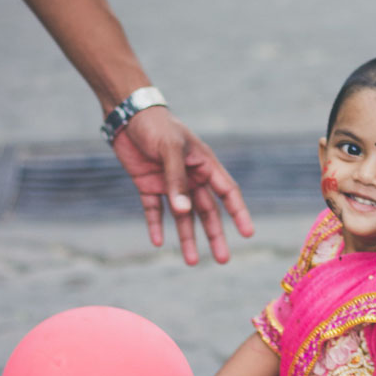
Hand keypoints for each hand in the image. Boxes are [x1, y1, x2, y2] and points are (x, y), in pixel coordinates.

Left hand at [112, 107, 253, 263]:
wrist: (126, 113)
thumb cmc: (155, 125)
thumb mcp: (169, 150)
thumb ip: (176, 181)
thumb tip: (184, 212)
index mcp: (204, 164)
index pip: (227, 192)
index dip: (238, 213)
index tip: (248, 234)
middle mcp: (190, 177)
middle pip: (207, 211)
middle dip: (215, 235)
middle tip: (223, 260)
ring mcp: (170, 183)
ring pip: (183, 216)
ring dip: (187, 238)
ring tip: (192, 262)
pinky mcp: (148, 185)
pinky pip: (154, 210)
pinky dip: (156, 225)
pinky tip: (157, 242)